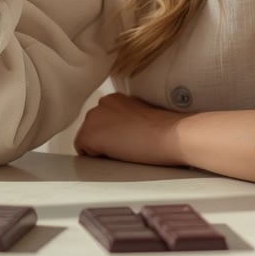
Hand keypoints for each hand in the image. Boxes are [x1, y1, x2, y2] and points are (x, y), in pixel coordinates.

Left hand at [75, 92, 254, 184]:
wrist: (171, 134)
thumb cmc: (165, 129)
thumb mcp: (141, 116)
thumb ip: (126, 118)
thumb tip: (121, 132)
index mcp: (115, 97)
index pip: (103, 122)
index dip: (113, 136)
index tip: (129, 139)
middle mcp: (102, 103)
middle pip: (93, 130)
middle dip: (105, 140)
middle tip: (128, 146)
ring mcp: (94, 117)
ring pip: (87, 140)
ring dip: (101, 149)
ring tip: (126, 150)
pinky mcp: (91, 134)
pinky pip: (83, 152)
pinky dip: (97, 158)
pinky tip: (118, 155)